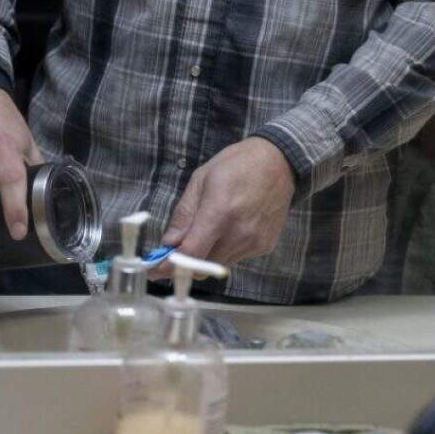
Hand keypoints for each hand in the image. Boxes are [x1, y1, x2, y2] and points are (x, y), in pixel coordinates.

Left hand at [152, 137, 294, 277]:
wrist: (280, 163)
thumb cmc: (236, 165)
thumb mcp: (201, 180)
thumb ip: (184, 214)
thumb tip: (168, 242)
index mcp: (219, 213)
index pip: (190, 254)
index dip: (169, 266)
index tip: (155, 270)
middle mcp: (239, 234)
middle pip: (202, 266)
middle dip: (186, 262)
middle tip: (177, 250)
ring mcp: (254, 243)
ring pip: (219, 264)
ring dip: (207, 255)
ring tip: (211, 230)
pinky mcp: (264, 246)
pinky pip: (236, 258)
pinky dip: (226, 250)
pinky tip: (232, 228)